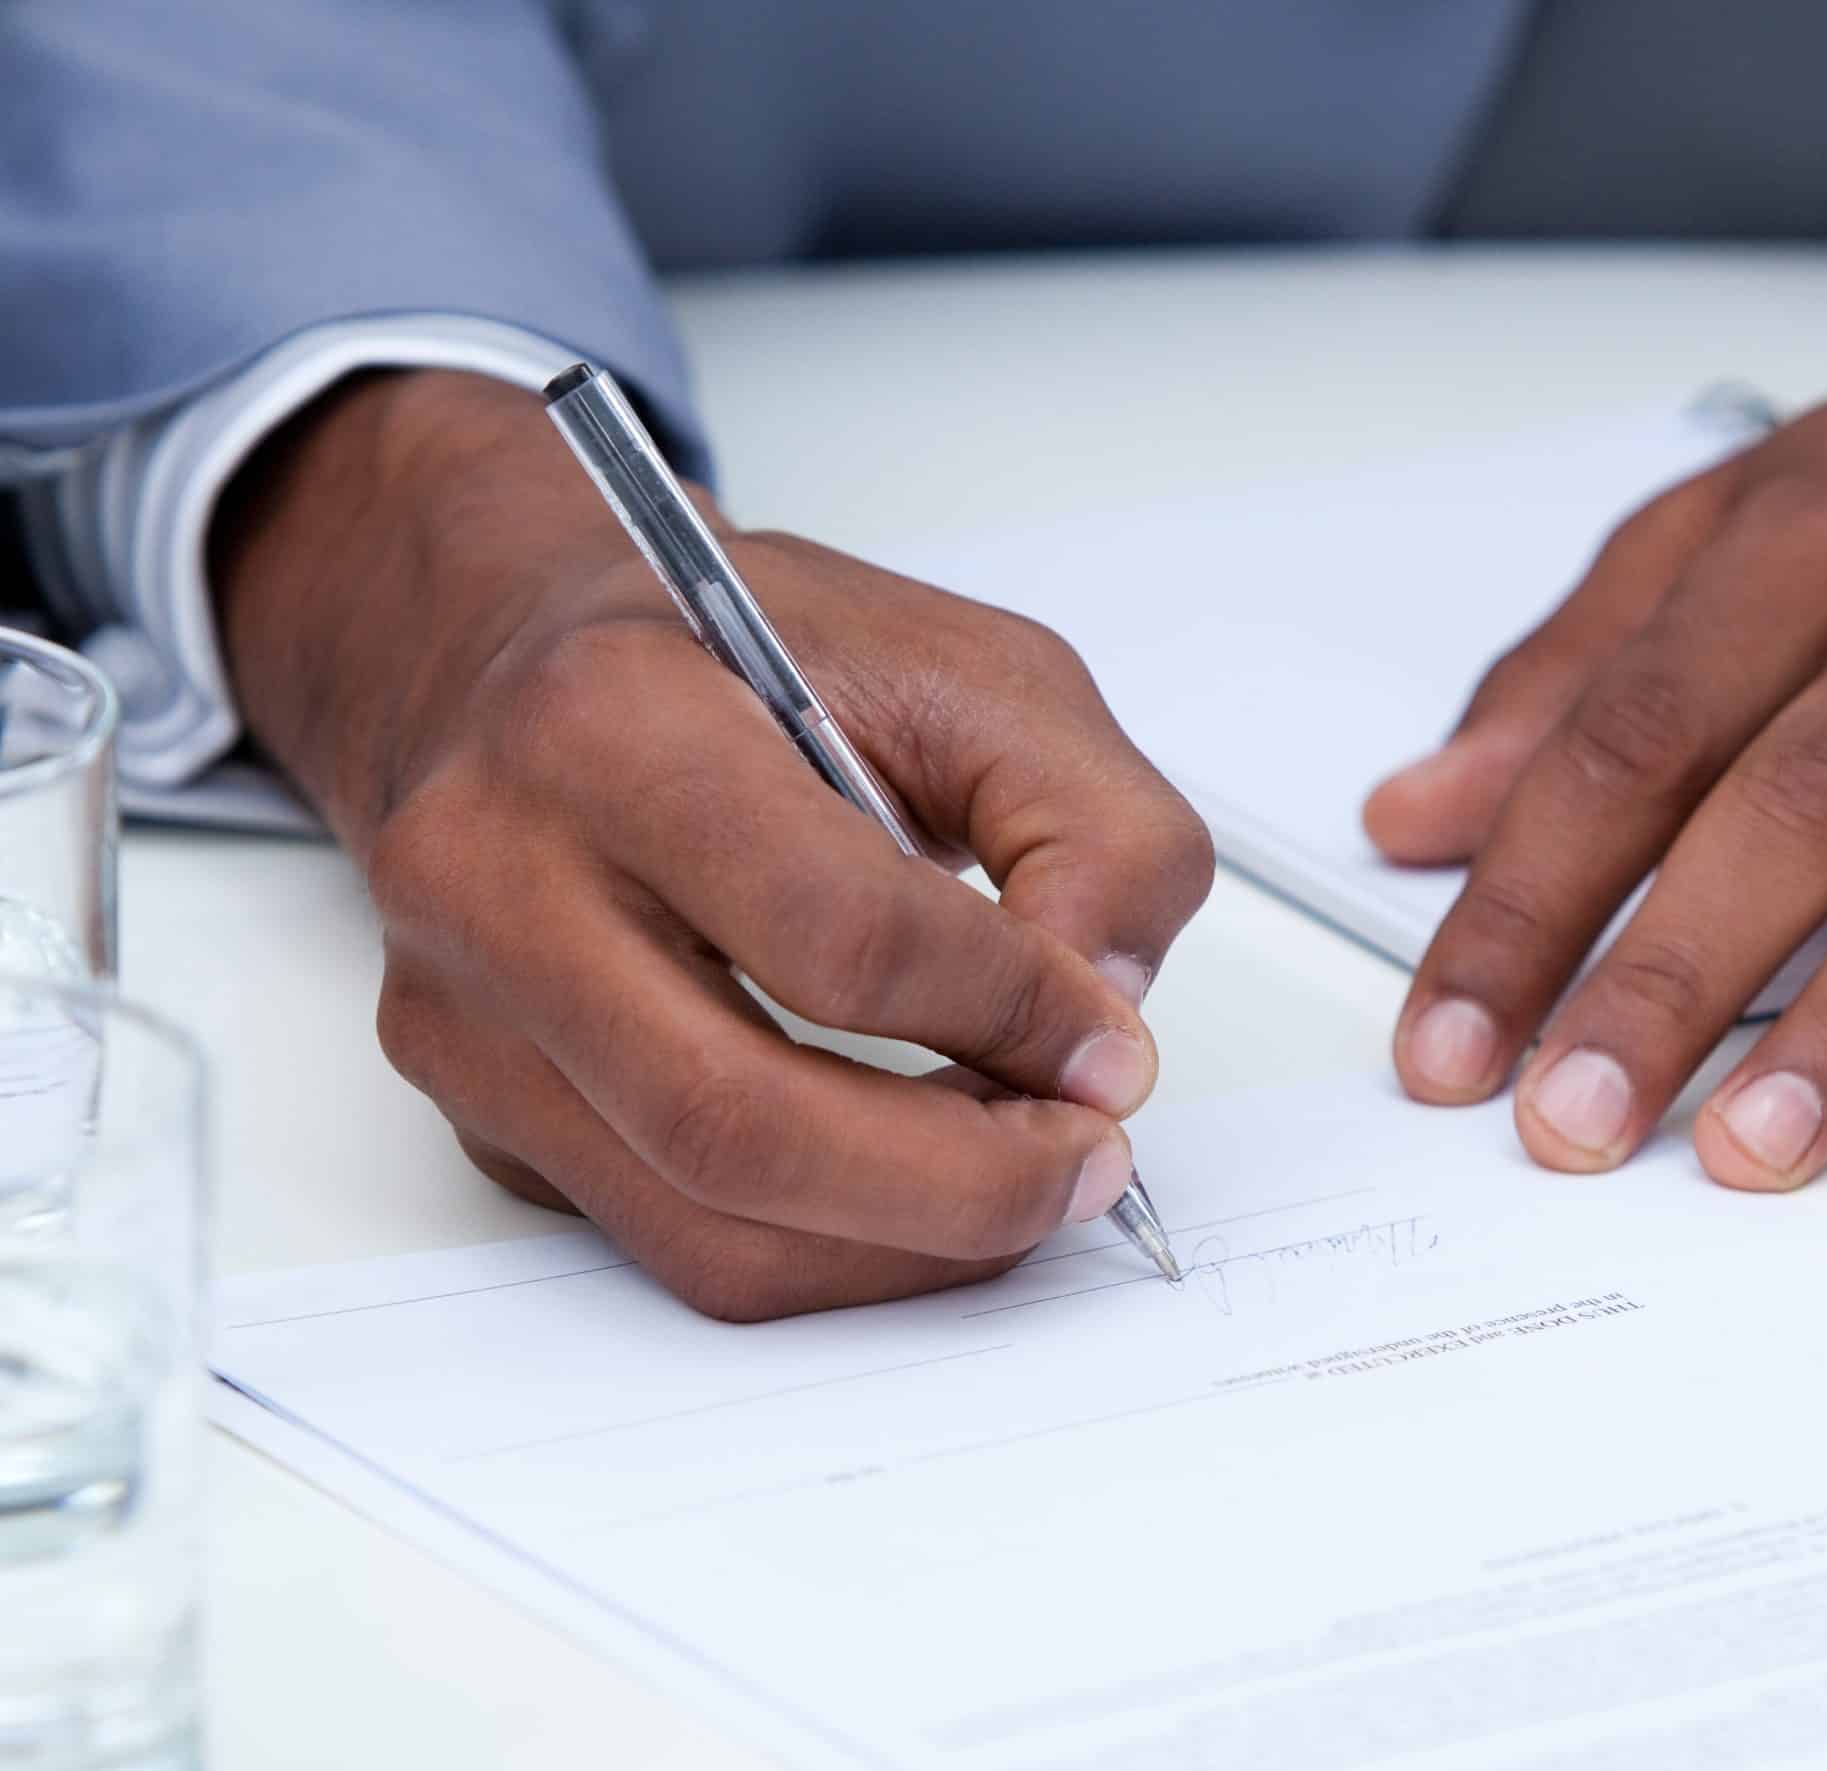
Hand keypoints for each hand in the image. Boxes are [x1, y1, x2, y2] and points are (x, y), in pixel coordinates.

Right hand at [214, 371, 1211, 1317]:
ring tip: (1023, 1184)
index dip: (1011, 1013)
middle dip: (961, 1185)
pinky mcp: (482, 1108)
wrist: (522, 661)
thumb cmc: (742, 656)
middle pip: (741, 1122)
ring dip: (904, 1247)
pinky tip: (914, 1182)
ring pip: (704, 1226)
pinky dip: (828, 1247)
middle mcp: (499, 875)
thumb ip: (1092, 825)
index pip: (837, 931)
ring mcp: (468, 1013)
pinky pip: (672, 1241)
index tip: (1113, 1048)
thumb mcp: (973, 670)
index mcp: (617, 724)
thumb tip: (1103, 1022)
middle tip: (1086, 1165)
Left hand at [1365, 163, 1826, 1184]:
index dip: (1526, 897)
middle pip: (1789, 805)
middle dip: (1667, 976)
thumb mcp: (1741, 512)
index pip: (1628, 737)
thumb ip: (1575, 665)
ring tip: (1753, 1151)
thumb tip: (1415, 814)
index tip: (1450, 1043)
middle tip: (1571, 1121)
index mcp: (1800, 545)